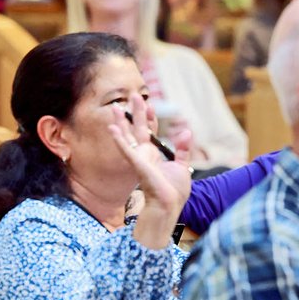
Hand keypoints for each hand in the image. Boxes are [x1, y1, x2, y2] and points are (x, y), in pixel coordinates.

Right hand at [107, 97, 190, 241]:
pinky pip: (126, 149)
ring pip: (127, 136)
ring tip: (116, 107)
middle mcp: (143, 155)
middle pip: (137, 129)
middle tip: (132, 95)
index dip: (149, 117)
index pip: (149, 132)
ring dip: (122, 122)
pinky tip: (112, 127)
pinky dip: (119, 138)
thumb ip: (183, 149)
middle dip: (135, 112)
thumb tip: (186, 131)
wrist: (170, 204)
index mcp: (153, 155)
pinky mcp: (137, 164)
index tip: (149, 103)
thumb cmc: (174, 190)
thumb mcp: (182, 166)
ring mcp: (139, 159)